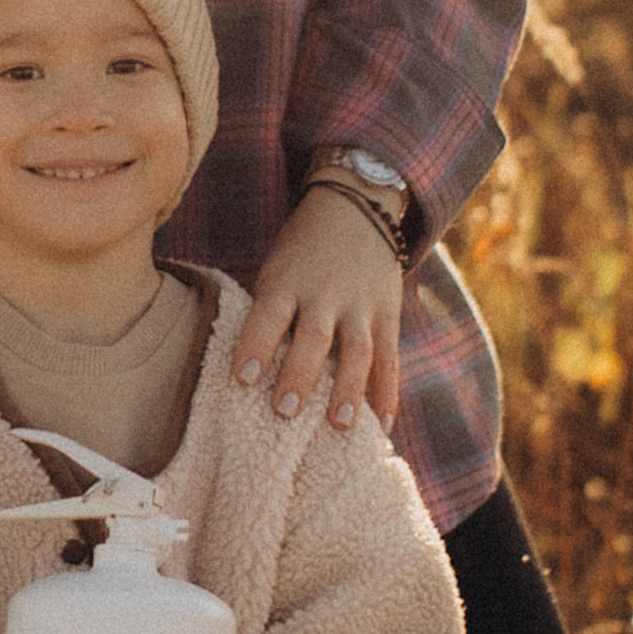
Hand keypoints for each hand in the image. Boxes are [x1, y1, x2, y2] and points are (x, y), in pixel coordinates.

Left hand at [234, 189, 403, 430]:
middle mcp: (324, 294)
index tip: (243, 378)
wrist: (355, 208)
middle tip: (285, 411)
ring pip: (357, 350)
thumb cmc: (300, 254)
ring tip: (339, 425)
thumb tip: (248, 374)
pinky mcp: (388, 313)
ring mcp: (361, 305)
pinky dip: (387, 392)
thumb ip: (269, 314)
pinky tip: (382, 425)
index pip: (268, 315)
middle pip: (313, 336)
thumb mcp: (277, 270)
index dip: (256, 345)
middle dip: (300, 374)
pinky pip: (389, 357)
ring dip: (348, 389)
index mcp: (287, 281)